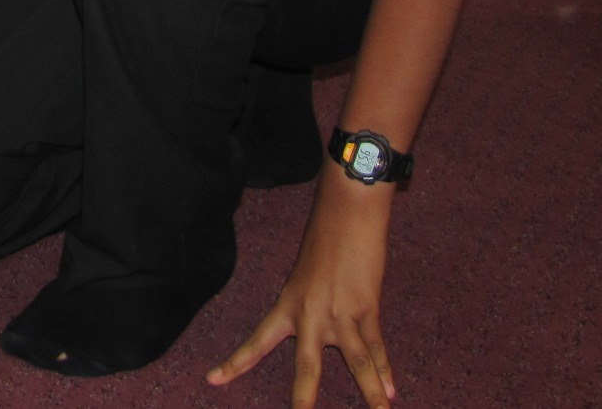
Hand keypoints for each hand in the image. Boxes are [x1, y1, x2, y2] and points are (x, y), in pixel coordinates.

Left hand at [208, 176, 395, 407]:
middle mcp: (310, 314)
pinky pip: (375, 346)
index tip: (211, 381)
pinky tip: (390, 392)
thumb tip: (333, 330)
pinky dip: (384, 370)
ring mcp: (340, 312)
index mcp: (288, 304)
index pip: (257, 341)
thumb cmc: (327, 237)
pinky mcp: (366, 306)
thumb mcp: (307, 274)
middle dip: (303, 399)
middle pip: (306, 366)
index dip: (235, 364)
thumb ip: (313, 305)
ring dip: (368, 392)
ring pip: (355, 362)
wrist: (347, 212)